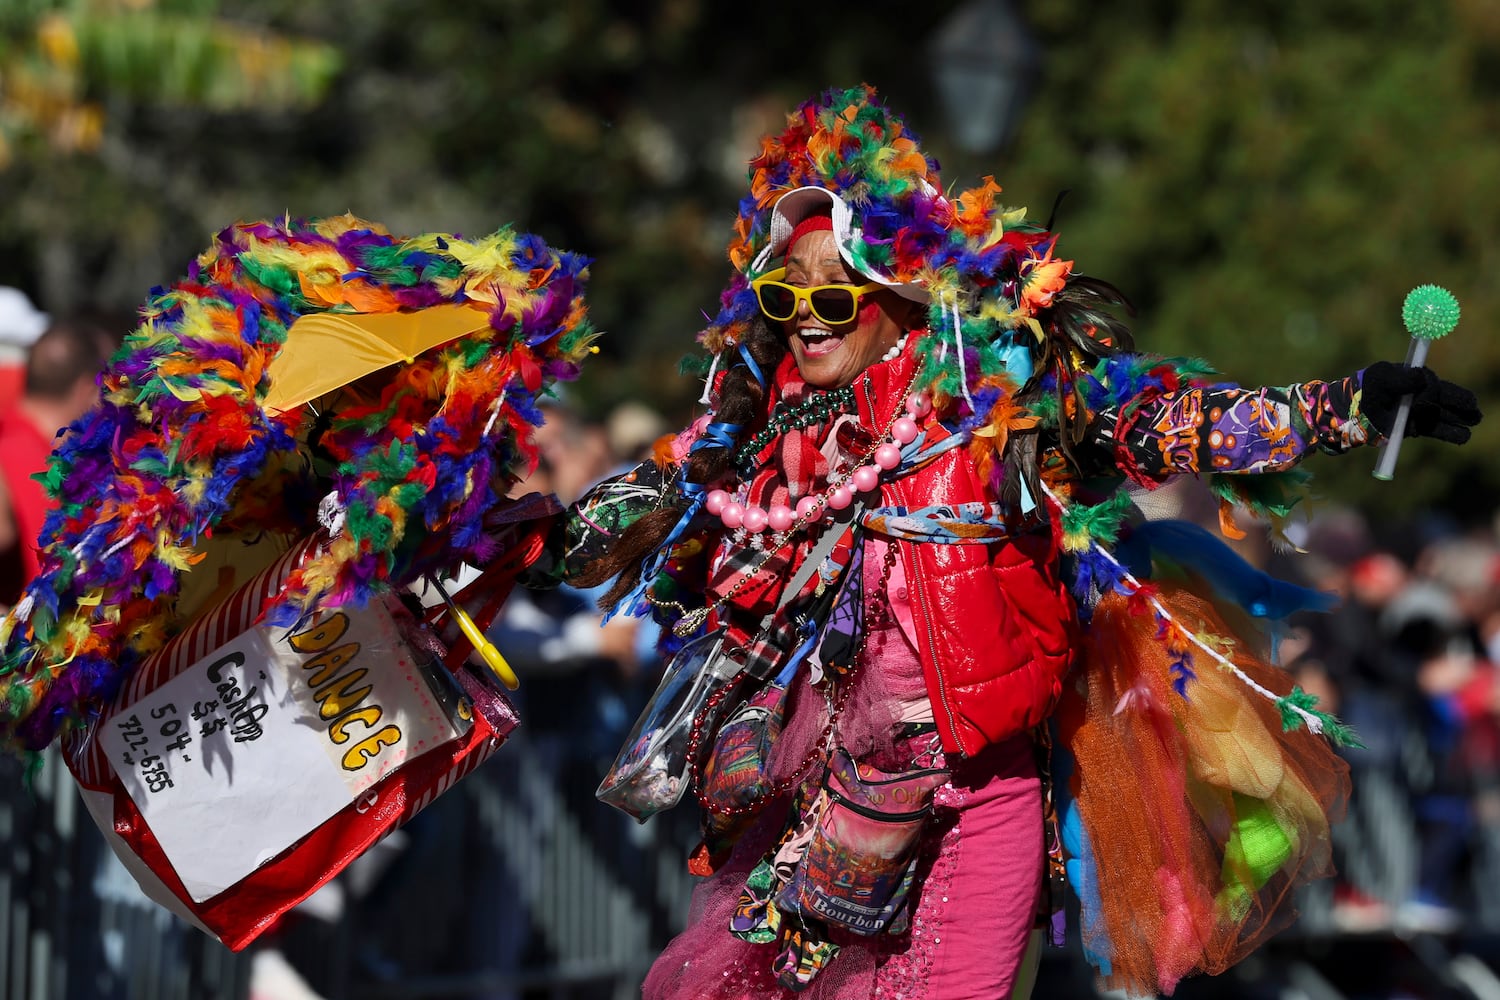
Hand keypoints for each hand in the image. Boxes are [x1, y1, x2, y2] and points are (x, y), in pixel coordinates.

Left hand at [1360, 361, 1481, 443]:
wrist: (1350, 410)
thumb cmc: (1367, 388)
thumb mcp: (1382, 378)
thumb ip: (1402, 378)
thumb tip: (1424, 378)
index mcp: (1416, 381)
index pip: (1438, 386)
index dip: (1450, 394)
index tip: (1452, 399)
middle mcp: (1420, 396)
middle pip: (1447, 401)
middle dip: (1463, 406)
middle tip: (1476, 414)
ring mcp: (1417, 413)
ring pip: (1443, 417)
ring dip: (1458, 421)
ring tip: (1472, 425)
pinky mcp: (1412, 427)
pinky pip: (1434, 430)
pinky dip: (1450, 433)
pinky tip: (1463, 436)